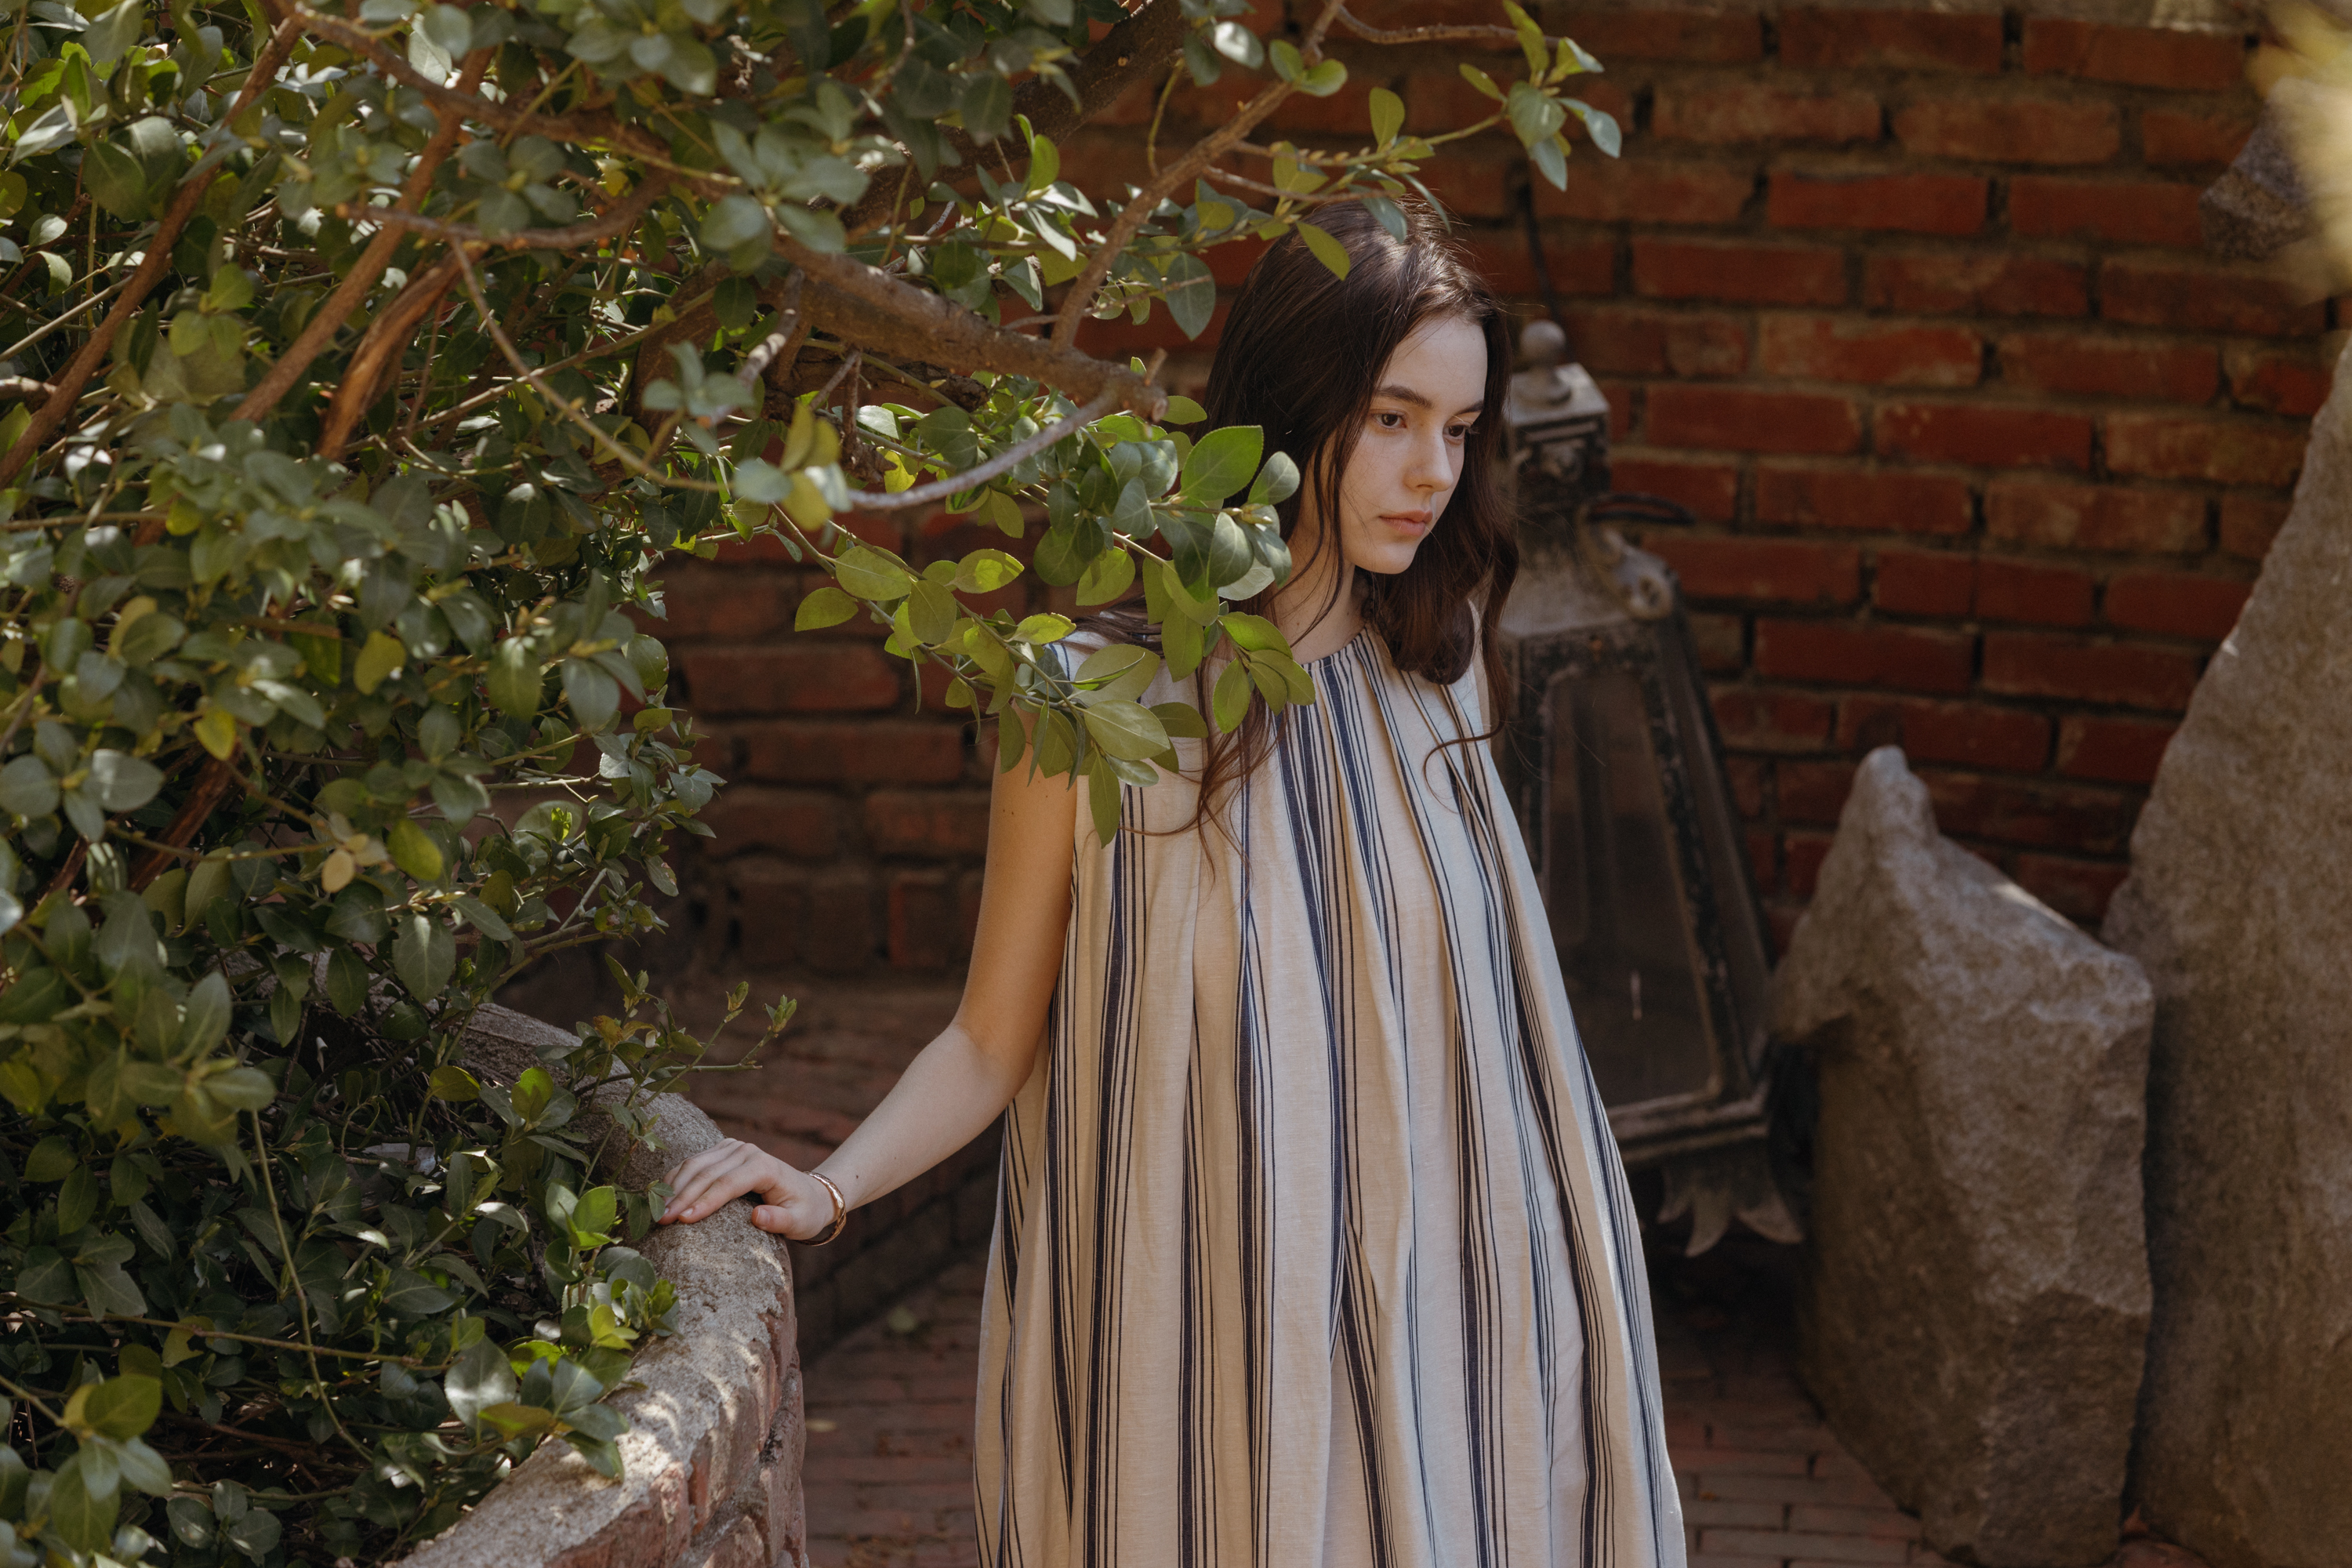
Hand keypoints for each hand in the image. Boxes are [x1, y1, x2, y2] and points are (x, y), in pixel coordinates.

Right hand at [660, 1138, 837, 1238]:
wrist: (809, 1193)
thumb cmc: (804, 1211)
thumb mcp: (799, 1222)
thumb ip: (780, 1221)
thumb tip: (758, 1217)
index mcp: (764, 1166)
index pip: (728, 1183)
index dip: (704, 1202)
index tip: (682, 1221)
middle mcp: (746, 1151)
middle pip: (706, 1173)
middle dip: (681, 1197)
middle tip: (660, 1221)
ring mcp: (733, 1148)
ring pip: (695, 1164)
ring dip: (673, 1187)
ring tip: (656, 1213)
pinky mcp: (723, 1151)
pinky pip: (694, 1163)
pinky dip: (676, 1178)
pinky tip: (661, 1197)